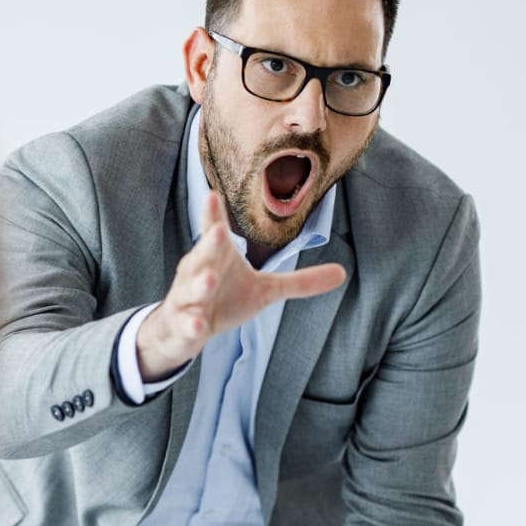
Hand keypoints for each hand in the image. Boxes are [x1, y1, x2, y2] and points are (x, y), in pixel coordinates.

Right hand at [136, 190, 346, 380]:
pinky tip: (198, 326)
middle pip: (203, 255)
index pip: (213, 231)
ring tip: (209, 281)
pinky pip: (186, 323)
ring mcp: (188, 298)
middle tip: (218, 232)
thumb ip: (300, 282)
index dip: (213, 214)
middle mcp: (199, 272)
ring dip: (199, 285)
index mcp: (218, 257)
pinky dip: (190, 324)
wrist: (183, 330)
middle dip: (209, 244)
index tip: (212, 195)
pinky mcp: (182, 324)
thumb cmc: (225, 299)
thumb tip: (343, 272)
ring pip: (190, 289)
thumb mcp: (265, 290)